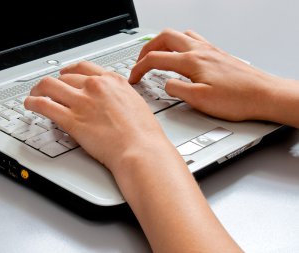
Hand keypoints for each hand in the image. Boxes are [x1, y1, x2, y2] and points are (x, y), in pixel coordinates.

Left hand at [24, 62, 169, 171]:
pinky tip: (30, 105)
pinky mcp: (71, 119)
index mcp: (112, 81)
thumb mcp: (135, 103)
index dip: (69, 71)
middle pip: (64, 76)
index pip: (83, 68)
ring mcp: (82, 102)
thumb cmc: (143, 132)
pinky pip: (44, 105)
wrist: (140, 149)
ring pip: (49, 85)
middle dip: (54, 83)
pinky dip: (32, 103)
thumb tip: (110, 100)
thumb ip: (118, 97)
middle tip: (48, 89)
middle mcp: (95, 87)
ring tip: (34, 95)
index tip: (65, 75)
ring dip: (38, 89)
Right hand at [129, 29, 281, 121]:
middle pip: (165, 38)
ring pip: (180, 34)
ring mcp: (210, 50)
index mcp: (192, 61)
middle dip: (148, 48)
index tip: (133, 77)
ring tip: (157, 53)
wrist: (264, 95)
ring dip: (163, 42)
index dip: (139, 68)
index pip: (156, 59)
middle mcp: (200, 51)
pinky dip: (180, 43)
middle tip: (140, 61)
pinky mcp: (218, 54)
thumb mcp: (200, 100)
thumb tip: (166, 84)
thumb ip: (177, 90)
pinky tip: (182, 53)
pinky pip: (194, 39)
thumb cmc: (237, 99)